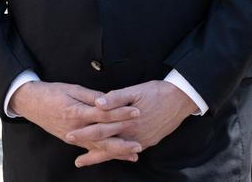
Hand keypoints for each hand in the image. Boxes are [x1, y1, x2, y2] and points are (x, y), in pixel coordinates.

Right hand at [9, 81, 141, 163]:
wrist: (31, 103)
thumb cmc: (52, 93)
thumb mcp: (71, 88)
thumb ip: (91, 96)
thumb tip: (109, 100)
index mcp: (77, 111)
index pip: (103, 113)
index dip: (120, 113)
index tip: (136, 111)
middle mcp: (76, 128)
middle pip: (103, 135)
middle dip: (123, 138)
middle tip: (141, 140)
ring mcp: (73, 137)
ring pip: (99, 146)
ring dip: (117, 151)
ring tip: (135, 153)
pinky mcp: (72, 141)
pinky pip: (91, 149)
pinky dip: (105, 154)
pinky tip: (119, 156)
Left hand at [66, 80, 196, 165]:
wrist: (181, 100)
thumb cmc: (156, 92)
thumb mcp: (135, 90)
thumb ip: (115, 98)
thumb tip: (98, 103)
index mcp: (126, 120)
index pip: (100, 129)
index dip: (84, 133)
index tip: (70, 135)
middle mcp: (133, 134)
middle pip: (106, 143)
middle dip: (89, 150)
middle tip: (75, 160)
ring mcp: (141, 140)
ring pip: (117, 151)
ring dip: (100, 156)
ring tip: (85, 161)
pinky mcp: (148, 141)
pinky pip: (128, 150)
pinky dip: (117, 155)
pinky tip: (108, 155)